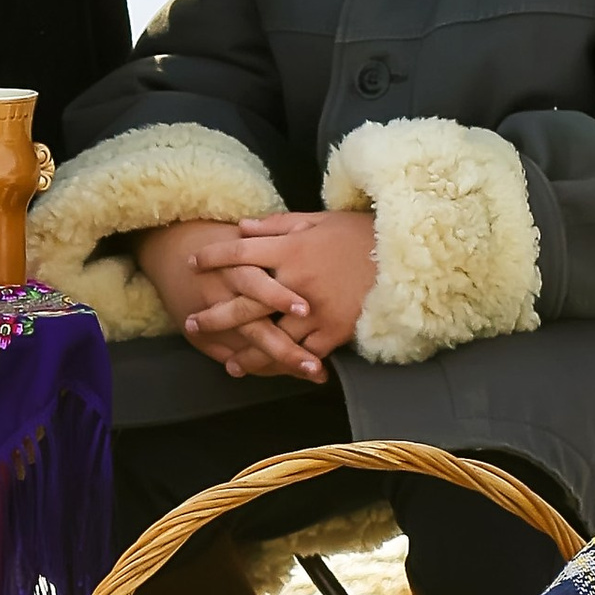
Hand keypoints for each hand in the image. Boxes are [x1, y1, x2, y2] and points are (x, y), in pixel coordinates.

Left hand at [173, 211, 377, 382]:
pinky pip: (305, 352)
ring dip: (248, 353)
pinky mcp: (335, 330)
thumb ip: (276, 226)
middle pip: (246, 302)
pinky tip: (273, 372)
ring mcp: (316, 309)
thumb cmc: (357, 234)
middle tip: (192, 324)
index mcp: (291, 250)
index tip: (192, 263)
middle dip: (216, 316)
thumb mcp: (316, 221)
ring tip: (229, 363)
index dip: (214, 257)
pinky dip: (288, 365)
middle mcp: (297, 281)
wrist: (402, 256)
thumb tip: (241, 227)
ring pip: (272, 337)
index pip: (241, 253)